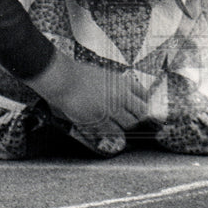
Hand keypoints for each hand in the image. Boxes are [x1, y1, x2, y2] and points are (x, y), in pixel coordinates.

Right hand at [24, 51, 148, 134]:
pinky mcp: (101, 120)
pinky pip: (114, 131)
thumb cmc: (79, 75)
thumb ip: (116, 85)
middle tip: (131, 118)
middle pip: (141, 111)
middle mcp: (121, 95)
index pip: (143, 95)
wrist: (64, 80)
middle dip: (137, 116)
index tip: (141, 106)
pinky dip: (113, 132)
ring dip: (125, 125)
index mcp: (122, 82)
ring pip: (129, 123)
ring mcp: (112, 108)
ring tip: (118, 124)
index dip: (143, 102)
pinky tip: (110, 130)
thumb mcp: (104, 75)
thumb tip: (125, 95)